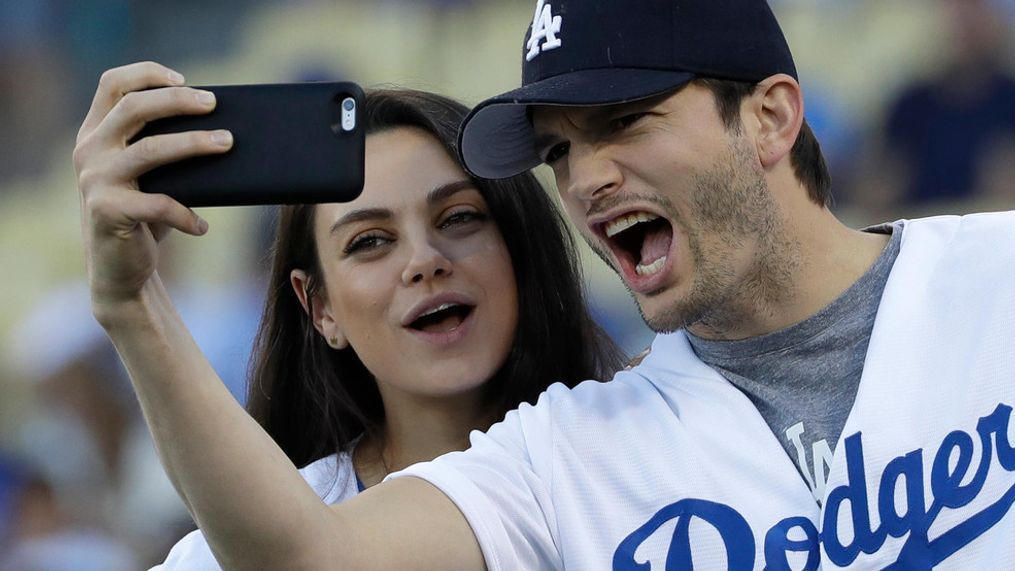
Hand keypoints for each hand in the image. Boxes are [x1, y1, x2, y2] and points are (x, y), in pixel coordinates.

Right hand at [73, 61, 232, 312]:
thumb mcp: (150, 176)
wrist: (121, 272)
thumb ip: (164, 148)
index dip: (147, 73)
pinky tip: (203, 227)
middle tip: (215, 104)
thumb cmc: (145, 217)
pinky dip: (186, 214)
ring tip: (228, 143)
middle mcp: (89, 151)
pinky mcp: (107, 212)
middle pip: (134, 107)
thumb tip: (223, 126)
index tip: (184, 79)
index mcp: (95, 133)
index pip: (112, 83)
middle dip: (179, 101)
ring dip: (194, 144)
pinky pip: (157, 204)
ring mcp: (94, 180)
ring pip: (150, 149)